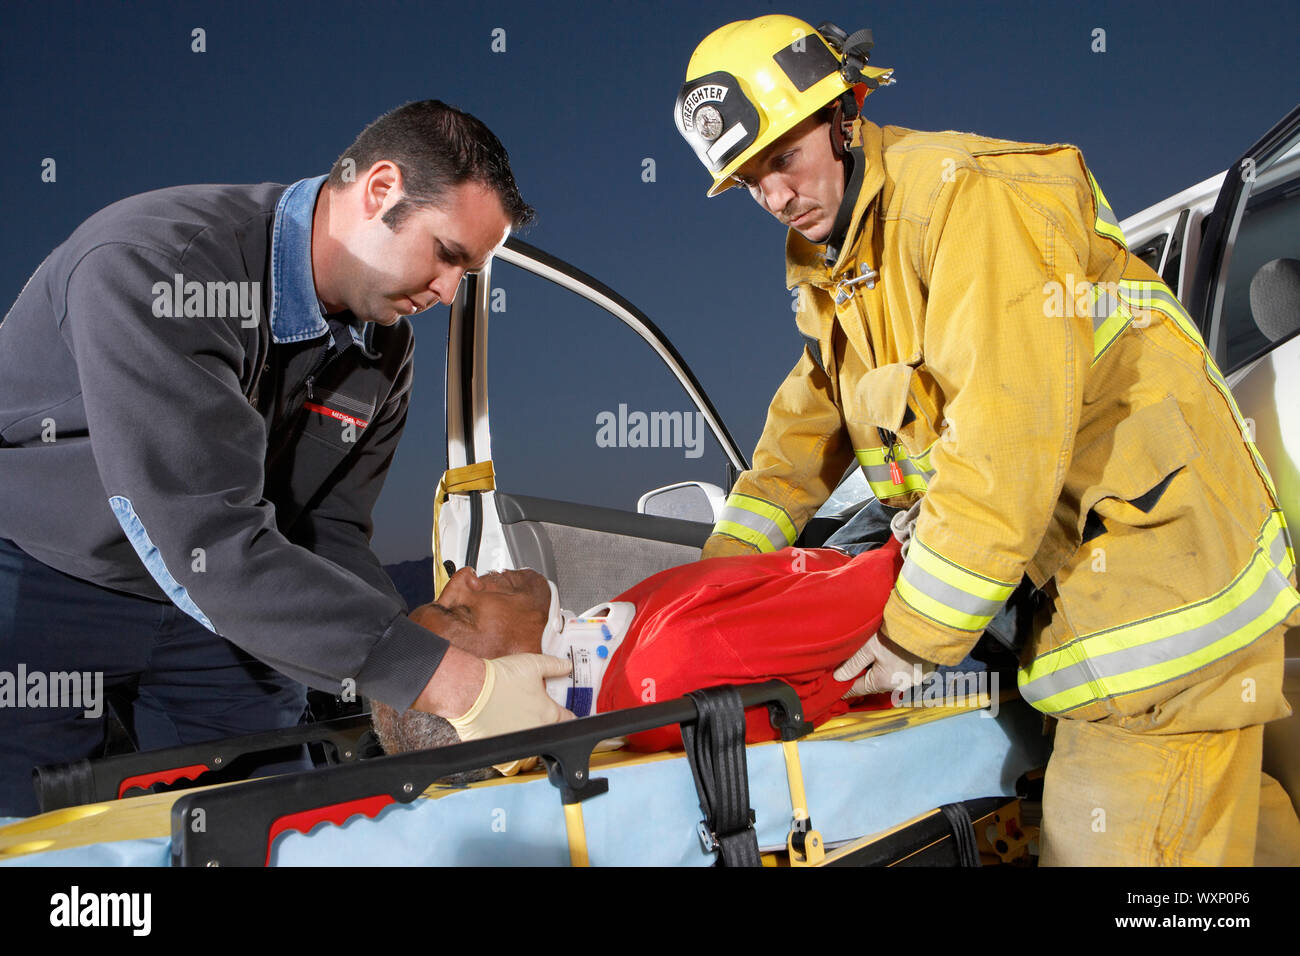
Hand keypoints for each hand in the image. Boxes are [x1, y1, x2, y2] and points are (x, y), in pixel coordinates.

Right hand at [445, 653, 574, 774]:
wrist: (471, 690)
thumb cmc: (500, 679)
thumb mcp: (533, 664)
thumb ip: (554, 665)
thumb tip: (568, 666)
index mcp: (548, 714)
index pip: (569, 721)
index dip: (567, 715)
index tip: (563, 714)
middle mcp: (537, 733)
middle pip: (551, 741)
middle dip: (548, 732)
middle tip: (537, 722)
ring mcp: (519, 747)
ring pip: (532, 758)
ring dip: (531, 751)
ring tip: (523, 737)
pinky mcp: (500, 754)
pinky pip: (510, 766)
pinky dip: (511, 761)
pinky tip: (507, 748)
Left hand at [833, 630, 935, 698]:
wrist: (929, 624)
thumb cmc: (897, 633)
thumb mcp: (869, 646)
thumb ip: (852, 663)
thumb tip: (838, 677)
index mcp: (883, 681)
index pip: (857, 689)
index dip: (845, 686)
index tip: (837, 686)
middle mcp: (899, 685)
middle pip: (874, 683)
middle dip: (864, 675)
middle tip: (853, 665)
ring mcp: (914, 680)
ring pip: (890, 678)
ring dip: (882, 669)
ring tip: (877, 656)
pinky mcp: (925, 672)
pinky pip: (905, 672)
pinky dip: (898, 666)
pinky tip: (895, 654)